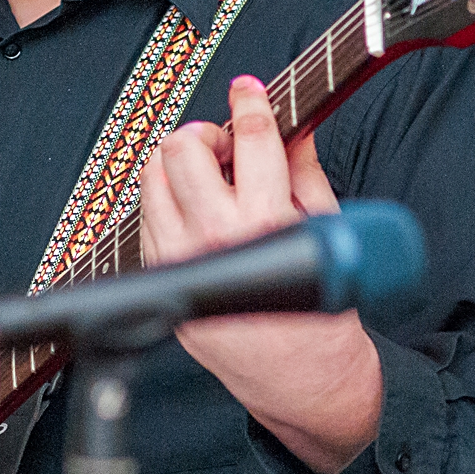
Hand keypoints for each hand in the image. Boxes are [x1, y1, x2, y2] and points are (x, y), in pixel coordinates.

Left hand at [139, 76, 381, 473]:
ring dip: (180, 167)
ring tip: (211, 179)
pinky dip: (168, 203)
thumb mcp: (327, 232)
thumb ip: (305, 173)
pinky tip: (197, 213)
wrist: (305, 383)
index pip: (251, 139)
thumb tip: (294, 129)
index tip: (248, 90)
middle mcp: (214, 240)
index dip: (250, 104)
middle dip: (206, 136)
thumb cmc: (324, 316)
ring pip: (152, 180)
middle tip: (228, 147)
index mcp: (266, 222)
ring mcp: (180, 262)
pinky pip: (147, 219)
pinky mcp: (165, 282)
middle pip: (182, 150)